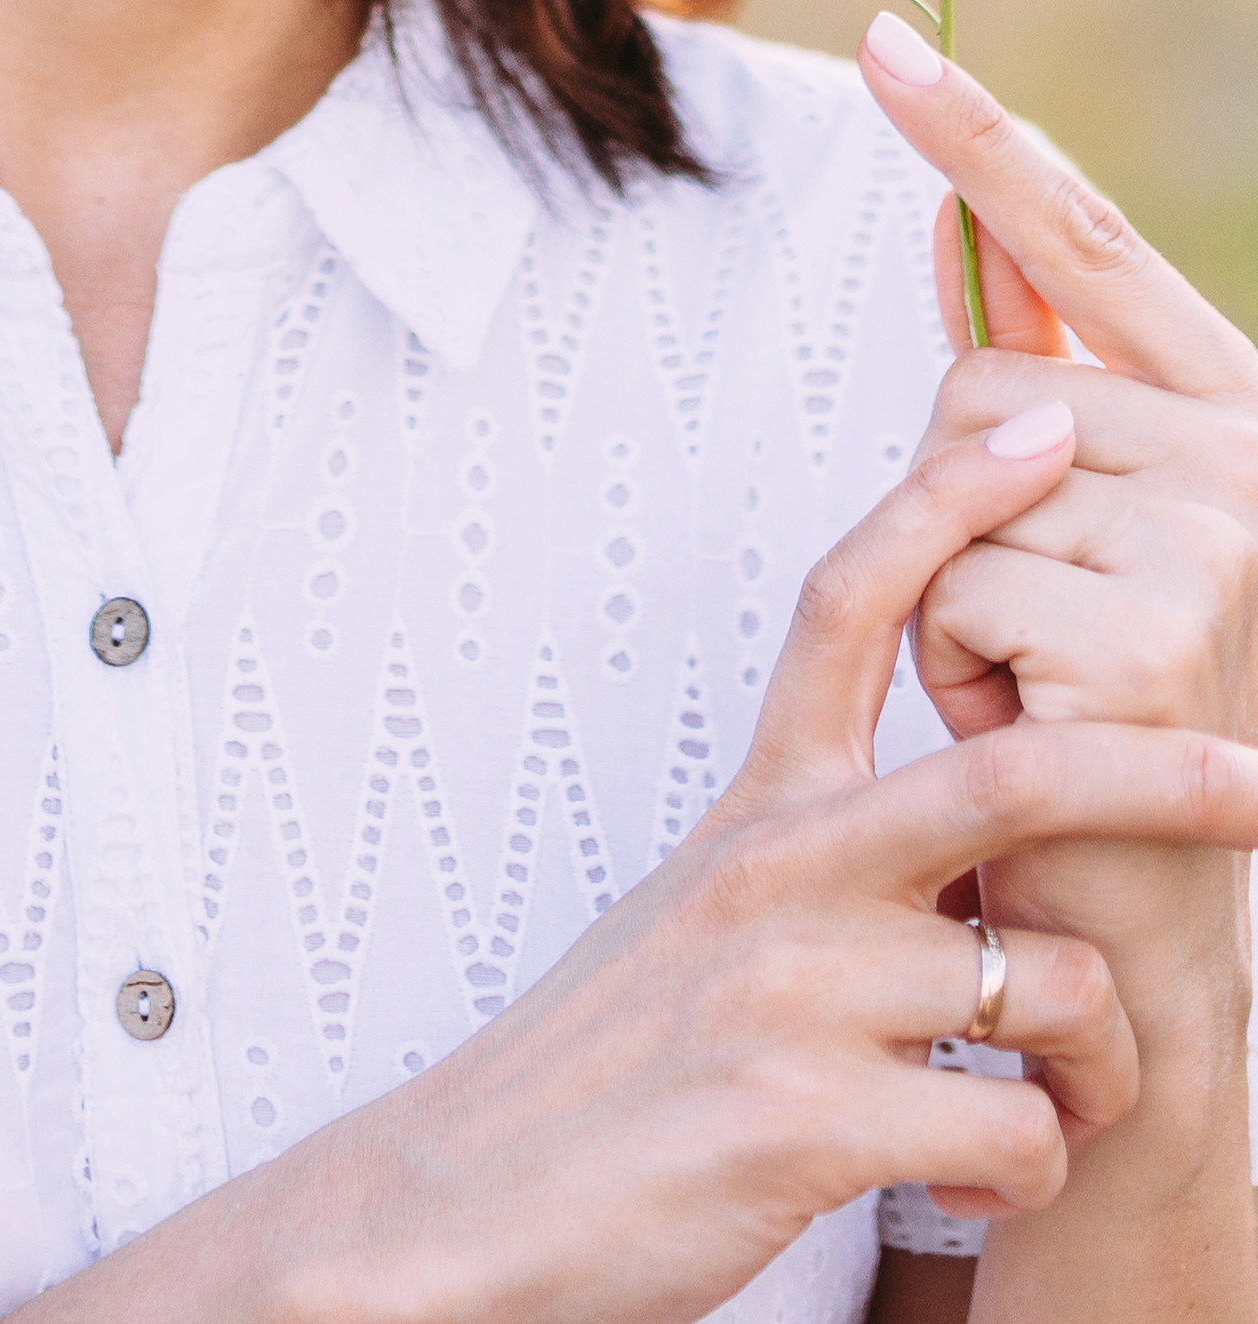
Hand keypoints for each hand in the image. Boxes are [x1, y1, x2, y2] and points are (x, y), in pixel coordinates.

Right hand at [85, 423, 1257, 1323]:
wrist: (464, 1205)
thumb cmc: (611, 1070)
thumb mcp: (706, 919)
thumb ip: (827, 862)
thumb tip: (974, 841)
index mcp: (755, 812)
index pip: (847, 605)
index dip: (945, 501)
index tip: (1032, 425)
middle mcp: (777, 871)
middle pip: (1017, 770)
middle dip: (1166, 772)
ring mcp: (794, 988)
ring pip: (1054, 983)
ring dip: (1101, 1068)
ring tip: (1053, 1114)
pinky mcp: (806, 1116)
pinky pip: (1020, 1133)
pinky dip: (1027, 1175)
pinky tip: (962, 1190)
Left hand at [858, 9, 1257, 1061]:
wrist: (1152, 924)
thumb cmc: (1102, 714)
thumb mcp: (1079, 530)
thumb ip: (1045, 384)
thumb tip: (965, 222)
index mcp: (1234, 412)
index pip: (1086, 246)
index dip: (981, 139)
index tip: (883, 40)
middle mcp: (1247, 454)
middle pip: (976, 384)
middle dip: (960, 511)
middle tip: (1040, 631)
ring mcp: (1212, 537)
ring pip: (951, 487)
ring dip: (956, 603)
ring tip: (1039, 689)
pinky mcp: (1144, 629)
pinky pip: (950, 586)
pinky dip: (955, 671)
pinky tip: (1033, 732)